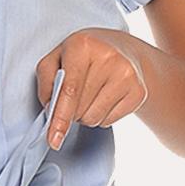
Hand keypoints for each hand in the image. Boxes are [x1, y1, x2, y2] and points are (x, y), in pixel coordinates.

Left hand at [37, 28, 147, 148]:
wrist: (121, 49)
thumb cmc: (82, 54)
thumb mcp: (56, 57)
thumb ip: (46, 81)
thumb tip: (50, 109)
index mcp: (83, 45)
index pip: (70, 90)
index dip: (60, 117)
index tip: (53, 140)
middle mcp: (108, 57)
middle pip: (80, 109)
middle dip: (70, 112)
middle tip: (73, 95)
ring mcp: (127, 74)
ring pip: (94, 119)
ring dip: (85, 115)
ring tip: (89, 94)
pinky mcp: (139, 91)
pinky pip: (109, 122)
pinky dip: (101, 116)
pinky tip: (104, 97)